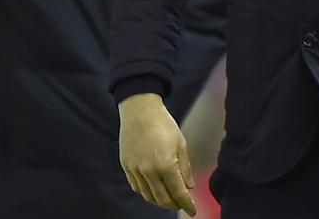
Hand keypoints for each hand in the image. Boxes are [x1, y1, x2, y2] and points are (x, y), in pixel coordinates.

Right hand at [118, 93, 196, 215]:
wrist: (139, 110)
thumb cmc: (163, 124)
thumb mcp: (181, 144)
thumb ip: (185, 168)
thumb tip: (188, 186)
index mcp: (166, 165)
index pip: (178, 194)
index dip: (187, 205)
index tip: (192, 211)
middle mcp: (149, 171)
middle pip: (162, 199)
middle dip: (174, 205)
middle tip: (181, 204)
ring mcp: (136, 169)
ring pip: (148, 196)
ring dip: (159, 201)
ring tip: (168, 199)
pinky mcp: (126, 165)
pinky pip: (136, 186)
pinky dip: (146, 192)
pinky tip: (152, 189)